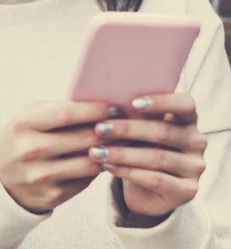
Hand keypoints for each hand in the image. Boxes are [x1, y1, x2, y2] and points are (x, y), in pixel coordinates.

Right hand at [0, 100, 117, 214]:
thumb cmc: (20, 139)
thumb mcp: (29, 118)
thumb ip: (59, 110)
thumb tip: (100, 106)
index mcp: (24, 124)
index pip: (67, 114)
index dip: (94, 110)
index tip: (112, 107)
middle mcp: (31, 150)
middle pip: (83, 138)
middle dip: (107, 131)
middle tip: (120, 125)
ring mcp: (40, 176)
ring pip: (90, 162)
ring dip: (107, 152)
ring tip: (114, 143)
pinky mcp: (51, 196)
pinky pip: (85, 181)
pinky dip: (95, 169)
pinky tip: (98, 160)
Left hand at [87, 93, 207, 217]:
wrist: (148, 190)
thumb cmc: (139, 148)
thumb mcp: (138, 130)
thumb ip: (133, 115)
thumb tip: (105, 105)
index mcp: (188, 119)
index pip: (185, 104)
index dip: (162, 102)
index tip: (134, 102)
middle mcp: (197, 141)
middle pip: (163, 132)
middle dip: (127, 129)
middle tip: (99, 128)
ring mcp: (194, 167)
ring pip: (156, 157)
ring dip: (122, 154)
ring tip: (96, 151)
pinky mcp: (188, 190)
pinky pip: (155, 179)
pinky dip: (127, 171)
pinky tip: (107, 166)